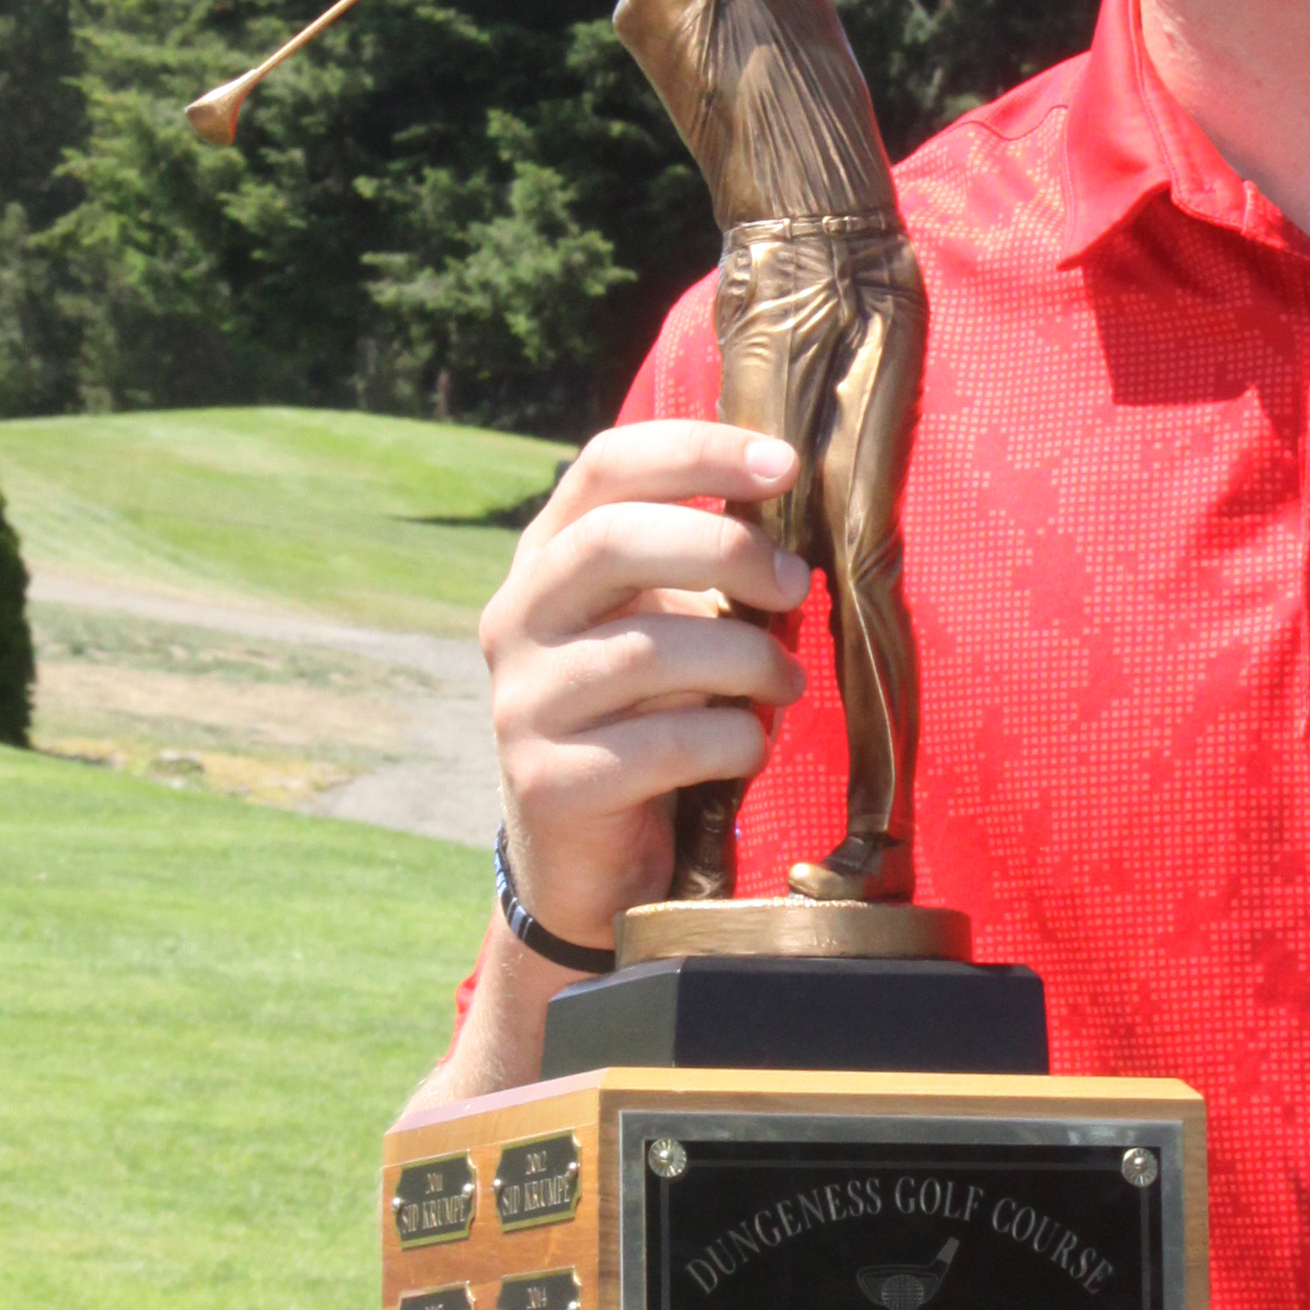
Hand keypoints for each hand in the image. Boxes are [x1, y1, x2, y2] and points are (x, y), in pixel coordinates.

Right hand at [479, 418, 811, 946]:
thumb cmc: (645, 716)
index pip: (605, 468)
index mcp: (545, 559)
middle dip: (724, 550)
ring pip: (647, 649)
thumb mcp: (663, 625)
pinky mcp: (548, 782)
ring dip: (745, 659)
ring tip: (785, 682)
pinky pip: (664, 743)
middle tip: (794, 582)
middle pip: (612, 542)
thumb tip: (793, 517)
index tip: (783, 463)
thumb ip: (700, 569)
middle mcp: (515, 620)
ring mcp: (521, 702)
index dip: (695, 451)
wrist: (587, 858)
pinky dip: (732, 740)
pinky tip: (750, 748)